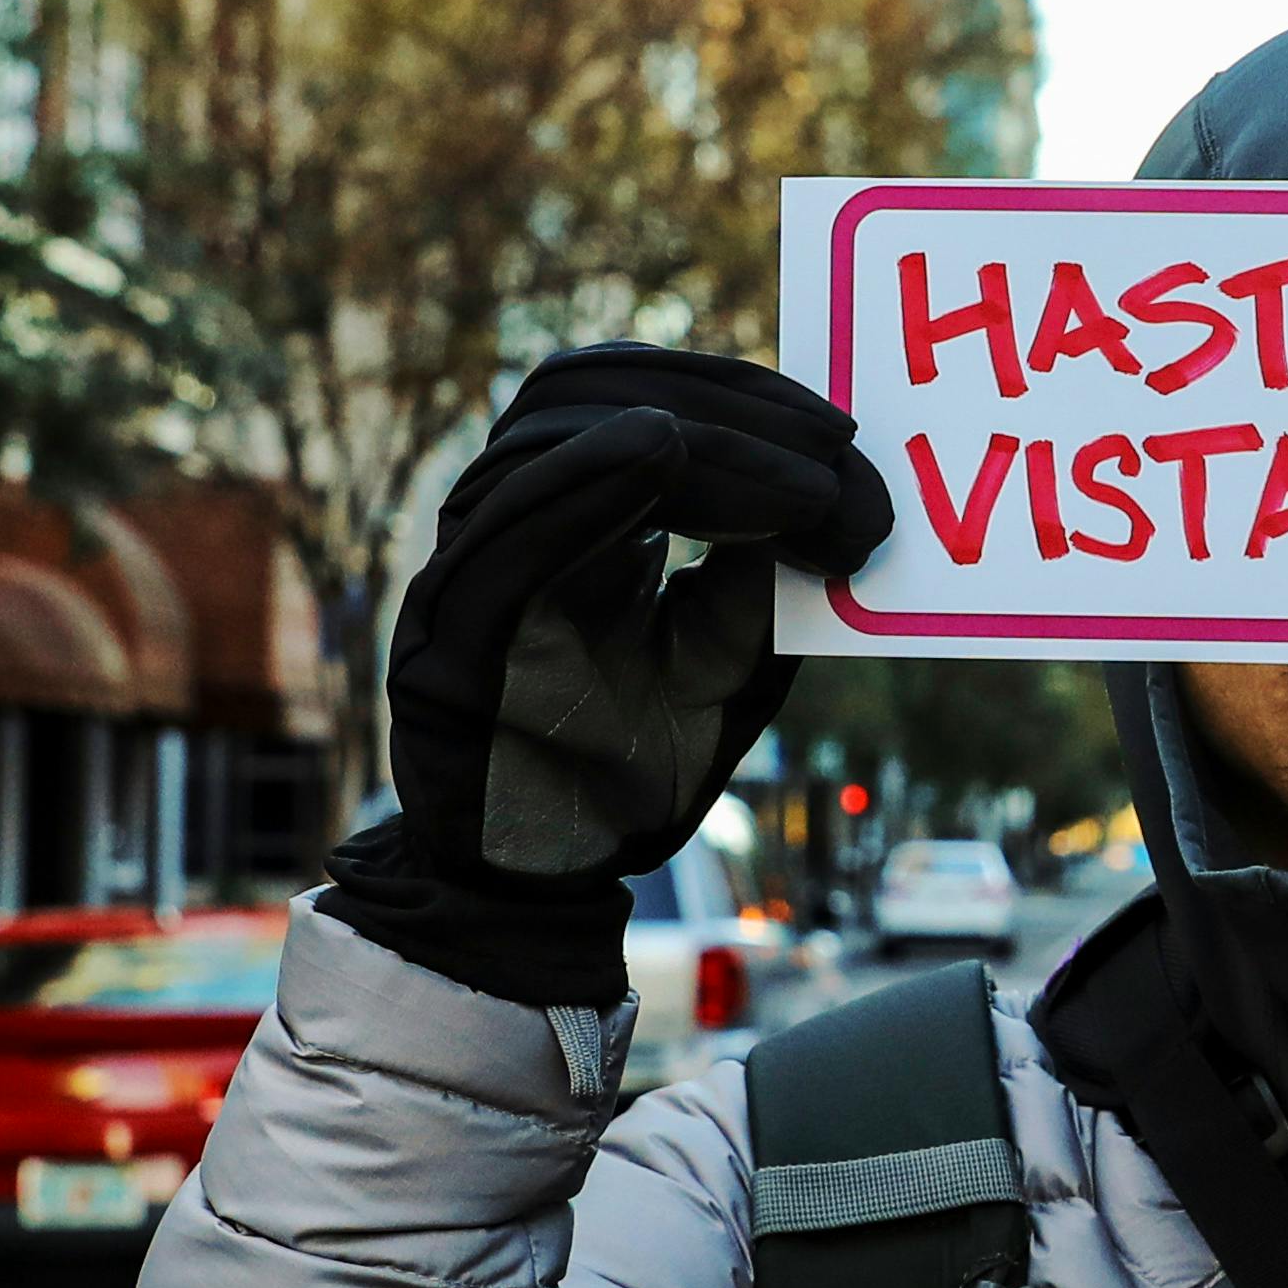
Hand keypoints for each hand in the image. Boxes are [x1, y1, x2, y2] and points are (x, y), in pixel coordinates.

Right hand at [328, 348, 890, 1006]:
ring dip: (692, 440)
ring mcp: (460, 577)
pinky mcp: (445, 643)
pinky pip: (504, 533)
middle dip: (725, 401)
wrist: (538, 896)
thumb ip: (757, 580)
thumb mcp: (722, 665)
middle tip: (838, 445)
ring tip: (806, 485)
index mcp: (561, 521)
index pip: (624, 398)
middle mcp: (497, 529)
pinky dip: (588, 480)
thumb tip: (829, 485)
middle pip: (582, 392)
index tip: (842, 434)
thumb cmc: (626, 778)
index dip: (735, 395)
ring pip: (545, 441)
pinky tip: (665, 455)